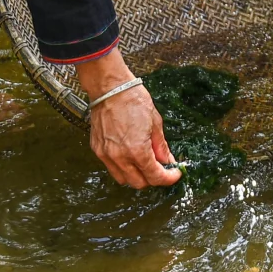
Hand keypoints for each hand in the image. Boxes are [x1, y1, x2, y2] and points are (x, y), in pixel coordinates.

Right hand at [77, 51, 181, 187]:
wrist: (109, 88)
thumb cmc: (133, 99)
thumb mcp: (155, 122)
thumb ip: (161, 146)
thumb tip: (168, 160)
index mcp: (137, 150)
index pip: (155, 177)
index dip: (168, 178)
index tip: (174, 174)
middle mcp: (120, 157)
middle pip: (139, 183)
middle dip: (153, 178)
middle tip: (161, 168)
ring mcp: (106, 155)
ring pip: (123, 179)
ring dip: (136, 175)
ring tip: (144, 162)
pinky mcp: (97, 150)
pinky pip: (112, 168)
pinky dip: (123, 167)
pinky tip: (130, 155)